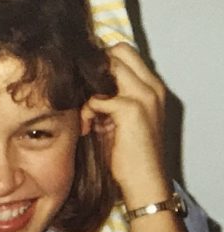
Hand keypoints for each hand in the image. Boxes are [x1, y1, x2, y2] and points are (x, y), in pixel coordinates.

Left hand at [81, 44, 169, 206]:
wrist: (144, 181)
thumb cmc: (128, 152)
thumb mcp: (119, 116)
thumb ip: (109, 94)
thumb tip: (80, 77)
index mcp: (152, 86)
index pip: (123, 50)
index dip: (100, 61)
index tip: (86, 82)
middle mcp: (152, 87)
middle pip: (114, 53)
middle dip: (92, 71)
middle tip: (84, 95)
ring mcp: (144, 96)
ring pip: (103, 72)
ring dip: (87, 91)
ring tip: (85, 116)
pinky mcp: (131, 109)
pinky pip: (95, 99)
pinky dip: (86, 112)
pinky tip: (87, 128)